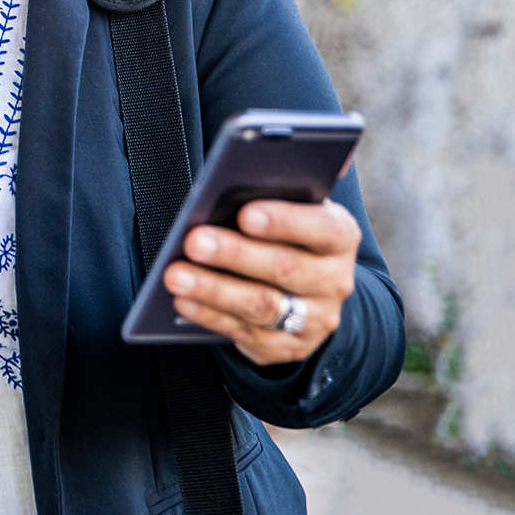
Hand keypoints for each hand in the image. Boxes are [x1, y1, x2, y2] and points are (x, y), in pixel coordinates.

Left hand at [162, 199, 360, 366]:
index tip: (246, 214)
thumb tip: (247, 168)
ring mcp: (314, 318)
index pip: (323, 228)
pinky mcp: (288, 347)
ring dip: (213, 289)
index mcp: (339, 237)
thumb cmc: (287, 236)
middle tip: (194, 241)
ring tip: (176, 275)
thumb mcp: (293, 210)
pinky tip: (183, 301)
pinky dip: (209, 315)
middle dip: (235, 254)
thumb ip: (277, 192)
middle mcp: (334, 280)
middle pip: (285, 268)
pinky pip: (244, 331)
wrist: (310, 295)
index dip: (285, 221)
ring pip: (262, 304)